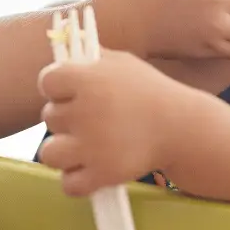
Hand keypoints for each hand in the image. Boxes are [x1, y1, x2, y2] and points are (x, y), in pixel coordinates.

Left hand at [36, 48, 181, 196]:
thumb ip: (91, 56)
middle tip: (92, 120)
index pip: (47, 81)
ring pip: (49, 154)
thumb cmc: (149, 91)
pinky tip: (90, 170)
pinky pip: (68, 184)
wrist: (182, 128)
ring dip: (64, 152)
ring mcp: (92, 146)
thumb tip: (64, 44)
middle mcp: (86, 111)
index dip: (57, 88)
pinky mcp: (102, 174)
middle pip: (49, 117)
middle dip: (67, 119)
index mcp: (88, 80)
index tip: (71, 93)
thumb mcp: (122, 63)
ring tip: (84, 148)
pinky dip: (77, 181)